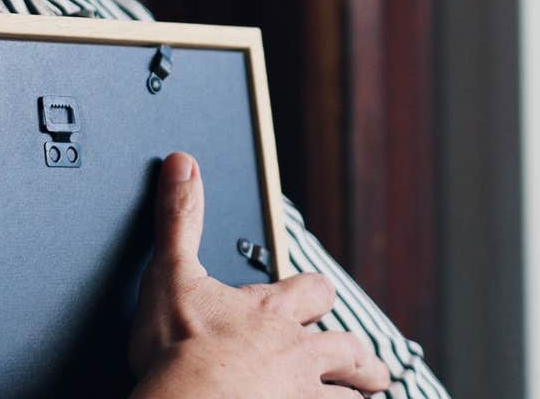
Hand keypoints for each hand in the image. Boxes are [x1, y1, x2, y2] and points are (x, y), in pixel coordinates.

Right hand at [126, 152, 392, 397]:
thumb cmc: (176, 349)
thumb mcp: (170, 272)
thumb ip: (180, 218)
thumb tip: (183, 164)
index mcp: (270, 312)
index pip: (312, 291)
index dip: (316, 294)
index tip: (318, 298)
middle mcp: (297, 353)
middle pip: (347, 349)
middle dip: (359, 358)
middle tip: (369, 366)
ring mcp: (301, 396)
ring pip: (348, 395)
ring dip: (357, 394)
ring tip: (365, 397)